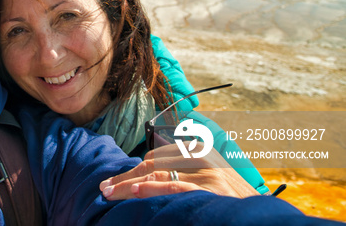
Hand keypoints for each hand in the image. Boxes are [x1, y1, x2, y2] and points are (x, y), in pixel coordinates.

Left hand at [100, 144, 257, 199]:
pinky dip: (152, 188)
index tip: (113, 182)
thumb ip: (182, 172)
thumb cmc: (230, 201)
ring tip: (110, 192)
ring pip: (158, 173)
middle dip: (125, 177)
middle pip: (152, 164)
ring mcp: (208, 172)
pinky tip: (134, 191)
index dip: (131, 169)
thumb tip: (144, 177)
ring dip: (129, 184)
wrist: (261, 215)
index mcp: (197, 150)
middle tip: (104, 189)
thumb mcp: (207, 179)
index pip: (155, 157)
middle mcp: (201, 157)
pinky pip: (174, 185)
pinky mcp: (211, 188)